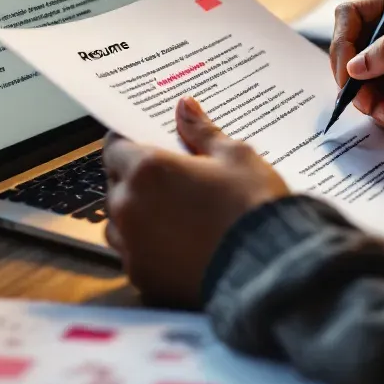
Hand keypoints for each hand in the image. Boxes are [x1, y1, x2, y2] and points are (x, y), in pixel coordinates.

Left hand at [103, 97, 288, 306]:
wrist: (268, 268)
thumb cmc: (252, 206)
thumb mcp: (235, 156)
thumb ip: (201, 131)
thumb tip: (185, 107)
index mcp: (148, 170)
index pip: (115, 146)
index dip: (130, 142)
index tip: (146, 144)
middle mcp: (129, 206)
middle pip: (115, 182)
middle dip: (135, 177)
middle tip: (168, 178)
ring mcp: (132, 245)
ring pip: (118, 220)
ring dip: (135, 212)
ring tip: (170, 212)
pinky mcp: (141, 277)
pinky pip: (132, 253)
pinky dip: (146, 246)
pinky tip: (175, 243)